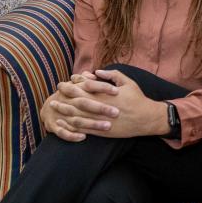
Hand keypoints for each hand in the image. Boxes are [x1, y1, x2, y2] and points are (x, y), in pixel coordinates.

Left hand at [39, 70, 158, 139]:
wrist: (147, 118)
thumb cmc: (138, 98)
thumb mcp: (127, 82)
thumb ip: (111, 75)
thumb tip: (96, 71)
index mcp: (105, 94)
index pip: (83, 88)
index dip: (71, 85)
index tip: (63, 82)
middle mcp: (100, 107)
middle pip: (76, 101)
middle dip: (64, 97)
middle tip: (54, 94)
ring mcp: (100, 120)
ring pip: (77, 116)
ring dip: (64, 111)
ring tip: (54, 107)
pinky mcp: (102, 131)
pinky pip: (83, 129)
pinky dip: (71, 127)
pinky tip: (63, 124)